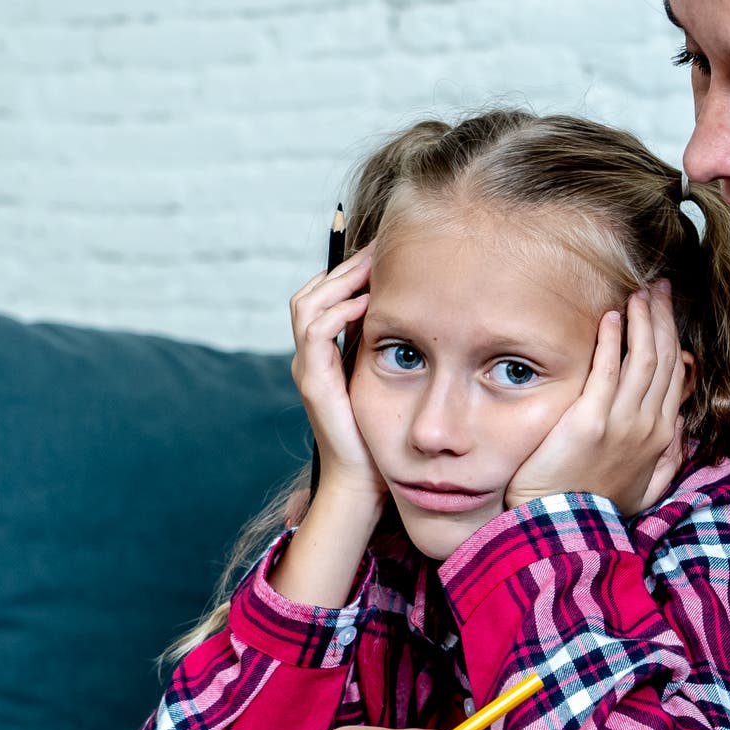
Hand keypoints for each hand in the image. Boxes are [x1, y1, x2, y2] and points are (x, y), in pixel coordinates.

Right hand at [289, 247, 383, 504]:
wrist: (364, 483)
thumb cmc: (384, 436)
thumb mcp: (392, 379)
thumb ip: (393, 348)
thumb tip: (422, 313)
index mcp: (327, 352)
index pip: (327, 294)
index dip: (351, 269)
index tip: (387, 251)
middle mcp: (311, 356)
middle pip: (314, 290)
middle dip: (347, 265)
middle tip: (382, 246)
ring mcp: (308, 368)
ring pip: (308, 303)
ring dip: (341, 279)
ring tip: (374, 265)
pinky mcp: (314, 383)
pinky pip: (316, 332)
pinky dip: (338, 311)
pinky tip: (367, 302)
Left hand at [505, 282, 690, 514]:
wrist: (562, 524)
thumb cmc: (595, 506)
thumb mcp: (645, 488)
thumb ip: (667, 458)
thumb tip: (679, 427)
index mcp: (661, 436)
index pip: (673, 375)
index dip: (672, 338)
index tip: (666, 311)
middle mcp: (648, 425)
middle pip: (662, 359)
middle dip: (662, 318)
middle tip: (657, 287)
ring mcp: (621, 422)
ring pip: (642, 360)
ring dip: (643, 322)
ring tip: (639, 294)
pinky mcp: (590, 420)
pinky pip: (607, 371)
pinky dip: (612, 341)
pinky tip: (612, 316)